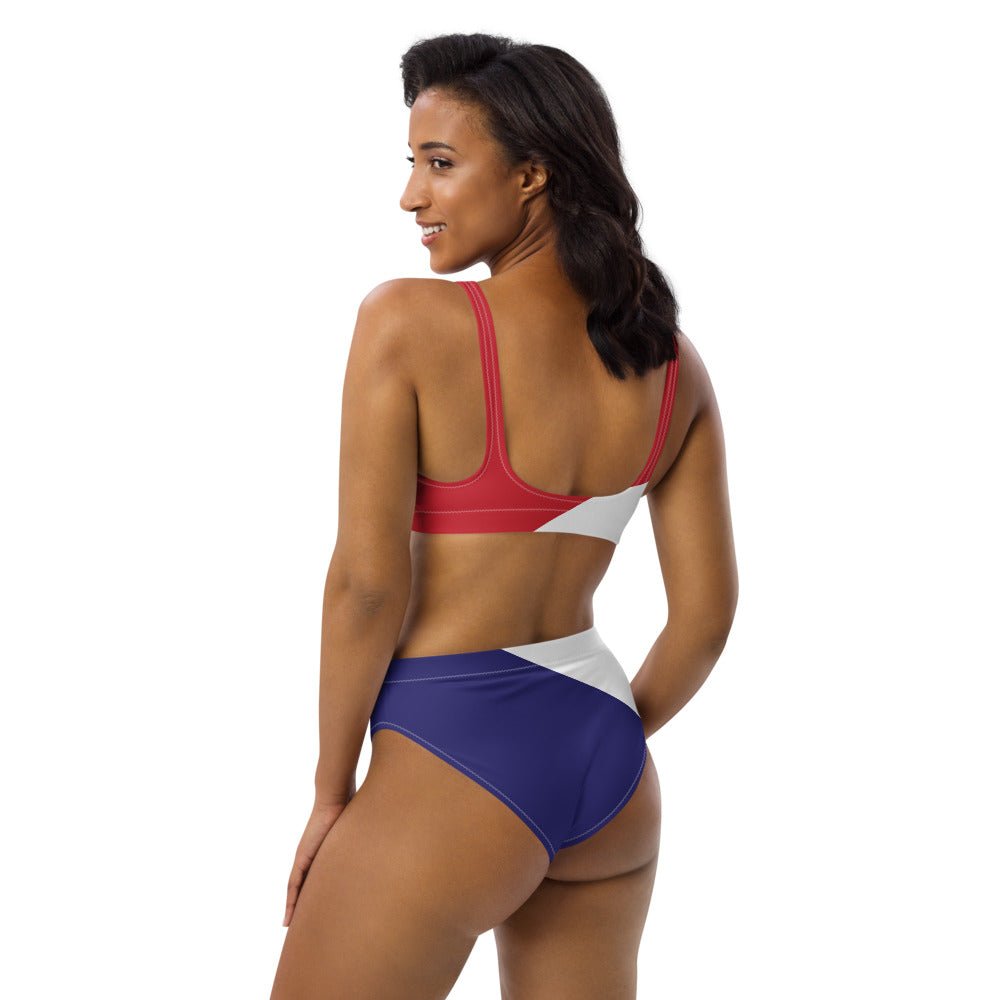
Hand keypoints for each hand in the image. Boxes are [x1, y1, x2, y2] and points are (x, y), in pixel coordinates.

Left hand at [282, 794, 352, 927]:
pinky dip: (291, 900)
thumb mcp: (356, 835)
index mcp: (325, 854)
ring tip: (290, 926)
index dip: (315, 896)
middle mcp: (312, 856)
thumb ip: (362, 843)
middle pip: (305, 886)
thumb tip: (382, 847)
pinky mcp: (302, 858)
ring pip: (296, 888)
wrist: (336, 799)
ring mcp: (305, 857)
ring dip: (293, 907)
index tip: (317, 912)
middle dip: (304, 905)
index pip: (317, 879)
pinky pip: (293, 884)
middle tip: (303, 926)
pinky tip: (289, 915)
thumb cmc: (351, 811)